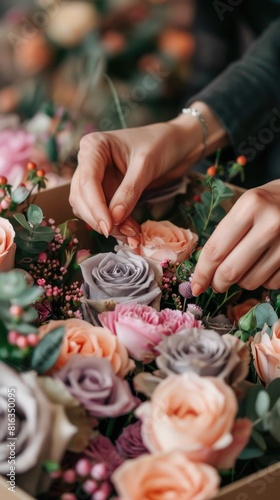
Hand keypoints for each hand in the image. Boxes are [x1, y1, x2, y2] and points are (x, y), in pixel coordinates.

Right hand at [69, 122, 197, 238]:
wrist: (179, 144)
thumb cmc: (163, 144)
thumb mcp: (146, 166)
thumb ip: (129, 192)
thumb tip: (114, 219)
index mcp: (94, 146)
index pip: (87, 182)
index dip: (95, 207)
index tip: (109, 227)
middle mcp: (90, 162)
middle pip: (82, 198)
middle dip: (101, 219)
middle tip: (125, 233)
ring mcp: (99, 178)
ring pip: (91, 209)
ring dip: (110, 225)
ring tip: (134, 235)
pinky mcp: (109, 192)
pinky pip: (106, 213)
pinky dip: (117, 225)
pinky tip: (133, 232)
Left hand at [192, 180, 279, 293]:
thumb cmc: (267, 203)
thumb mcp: (244, 207)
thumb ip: (224, 235)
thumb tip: (205, 271)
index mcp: (249, 206)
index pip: (216, 249)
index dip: (202, 272)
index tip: (195, 286)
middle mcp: (270, 224)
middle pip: (230, 271)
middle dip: (217, 283)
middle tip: (214, 284)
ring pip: (250, 281)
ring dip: (240, 282)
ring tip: (242, 268)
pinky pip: (271, 284)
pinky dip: (262, 281)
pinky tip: (262, 266)